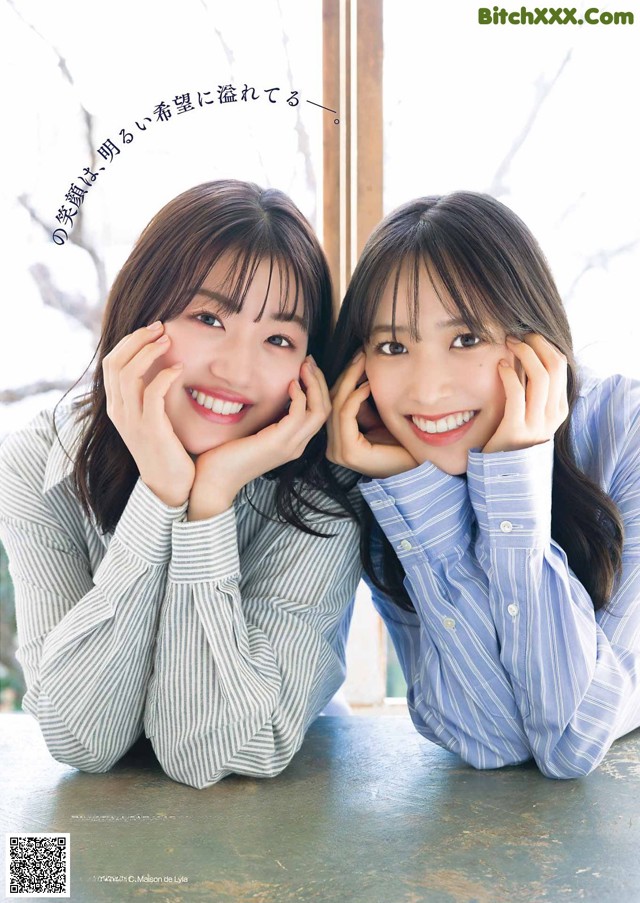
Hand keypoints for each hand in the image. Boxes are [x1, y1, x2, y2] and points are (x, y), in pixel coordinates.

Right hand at [102, 321, 194, 505]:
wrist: (169, 485)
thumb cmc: (166, 448)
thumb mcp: (151, 417)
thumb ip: (148, 394)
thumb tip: (159, 364)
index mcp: (116, 406)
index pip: (111, 362)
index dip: (129, 341)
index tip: (152, 329)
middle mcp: (118, 411)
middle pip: (115, 362)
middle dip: (137, 339)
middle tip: (160, 327)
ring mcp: (131, 421)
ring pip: (129, 374)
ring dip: (149, 352)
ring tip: (168, 340)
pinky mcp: (150, 429)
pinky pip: (152, 394)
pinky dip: (165, 376)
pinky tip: (179, 368)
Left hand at [187, 356, 330, 520]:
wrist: (214, 481)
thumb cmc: (226, 457)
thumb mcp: (252, 432)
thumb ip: (265, 417)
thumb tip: (267, 393)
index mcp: (293, 443)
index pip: (318, 413)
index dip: (317, 388)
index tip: (306, 368)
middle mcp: (297, 446)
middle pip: (325, 410)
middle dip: (320, 382)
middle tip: (309, 361)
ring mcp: (290, 446)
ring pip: (319, 411)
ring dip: (314, 384)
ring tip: (305, 367)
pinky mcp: (278, 443)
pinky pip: (300, 414)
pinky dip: (299, 396)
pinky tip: (290, 384)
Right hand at [327, 352, 417, 477]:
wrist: (416, 470)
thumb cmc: (401, 447)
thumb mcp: (377, 421)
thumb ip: (363, 406)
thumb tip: (358, 377)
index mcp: (338, 441)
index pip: (334, 404)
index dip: (343, 379)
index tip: (356, 358)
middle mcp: (333, 447)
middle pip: (332, 402)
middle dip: (344, 375)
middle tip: (357, 353)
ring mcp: (338, 451)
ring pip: (337, 405)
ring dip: (349, 380)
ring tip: (362, 361)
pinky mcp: (348, 452)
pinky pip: (346, 415)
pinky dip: (356, 396)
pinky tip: (368, 384)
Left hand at [482, 333, 568, 453]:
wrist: (497, 471)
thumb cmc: (509, 435)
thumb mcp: (528, 411)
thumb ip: (532, 388)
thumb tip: (529, 352)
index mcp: (559, 410)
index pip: (562, 366)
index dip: (545, 345)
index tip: (528, 335)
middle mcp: (552, 418)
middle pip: (554, 366)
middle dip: (536, 343)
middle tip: (517, 334)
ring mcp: (537, 425)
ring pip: (540, 376)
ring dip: (523, 353)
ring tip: (508, 344)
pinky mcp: (516, 431)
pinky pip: (517, 394)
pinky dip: (509, 374)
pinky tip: (500, 366)